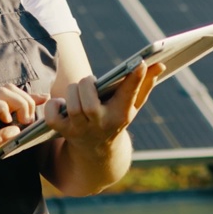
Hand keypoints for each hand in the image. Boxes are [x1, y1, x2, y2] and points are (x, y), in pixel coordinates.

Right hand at [0, 85, 43, 181]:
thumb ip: (0, 136)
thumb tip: (16, 127)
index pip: (10, 97)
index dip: (29, 97)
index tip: (44, 98)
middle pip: (10, 88)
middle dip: (27, 100)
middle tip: (29, 120)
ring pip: (4, 91)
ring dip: (20, 103)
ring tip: (22, 121)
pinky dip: (5, 109)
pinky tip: (8, 122)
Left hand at [44, 61, 163, 154]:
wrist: (98, 150)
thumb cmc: (116, 117)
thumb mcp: (132, 105)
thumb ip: (145, 84)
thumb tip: (160, 64)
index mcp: (122, 114)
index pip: (129, 95)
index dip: (135, 79)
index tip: (140, 63)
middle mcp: (102, 123)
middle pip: (90, 104)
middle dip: (87, 86)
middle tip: (91, 82)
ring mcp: (81, 129)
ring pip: (73, 108)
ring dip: (73, 92)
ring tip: (79, 88)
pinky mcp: (63, 130)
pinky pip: (52, 117)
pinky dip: (52, 106)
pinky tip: (60, 102)